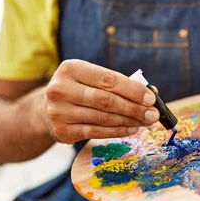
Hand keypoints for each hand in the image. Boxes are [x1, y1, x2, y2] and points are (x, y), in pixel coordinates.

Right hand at [42, 60, 158, 143]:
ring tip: (146, 122)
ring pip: (103, 118)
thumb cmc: (79, 90)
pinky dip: (118, 132)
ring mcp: (59, 112)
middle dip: (134, 108)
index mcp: (70, 68)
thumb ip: (118, 83)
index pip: (107, 79)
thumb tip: (151, 93)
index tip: (151, 98)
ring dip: (129, 121)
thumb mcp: (91, 79)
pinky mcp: (62, 131)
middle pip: (106, 100)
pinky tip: (132, 129)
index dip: (132, 89)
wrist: (46, 110)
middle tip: (153, 114)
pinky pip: (97, 132)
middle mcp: (60, 89)